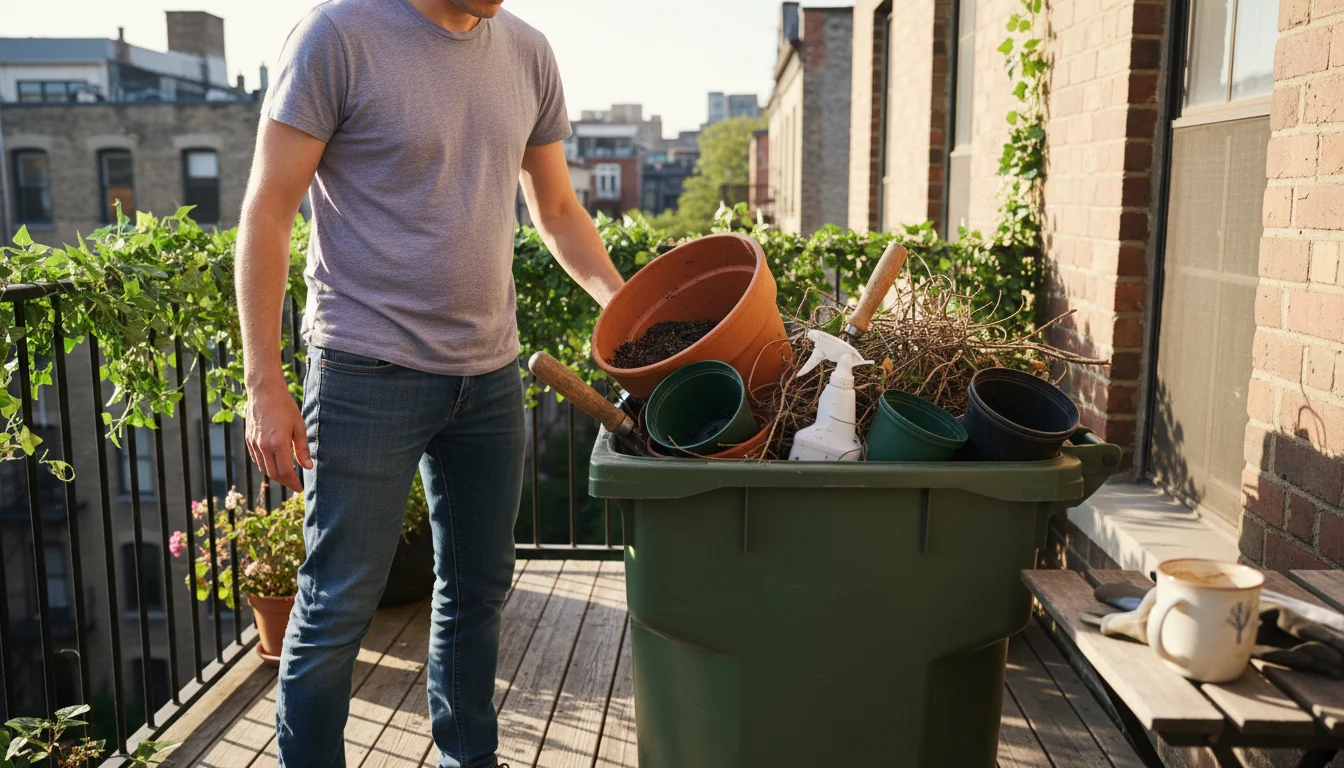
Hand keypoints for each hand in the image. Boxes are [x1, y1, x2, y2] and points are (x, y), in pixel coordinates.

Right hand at [244, 377, 312, 492]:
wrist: (264, 392)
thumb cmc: (285, 407)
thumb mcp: (299, 427)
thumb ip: (303, 449)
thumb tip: (308, 467)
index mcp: (278, 444)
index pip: (285, 472)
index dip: (293, 483)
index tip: (300, 488)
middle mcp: (263, 447)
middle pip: (273, 474)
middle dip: (285, 482)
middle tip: (295, 484)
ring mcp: (254, 444)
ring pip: (264, 468)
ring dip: (275, 475)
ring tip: (287, 475)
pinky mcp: (249, 440)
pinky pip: (257, 460)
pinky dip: (266, 465)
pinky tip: (275, 463)